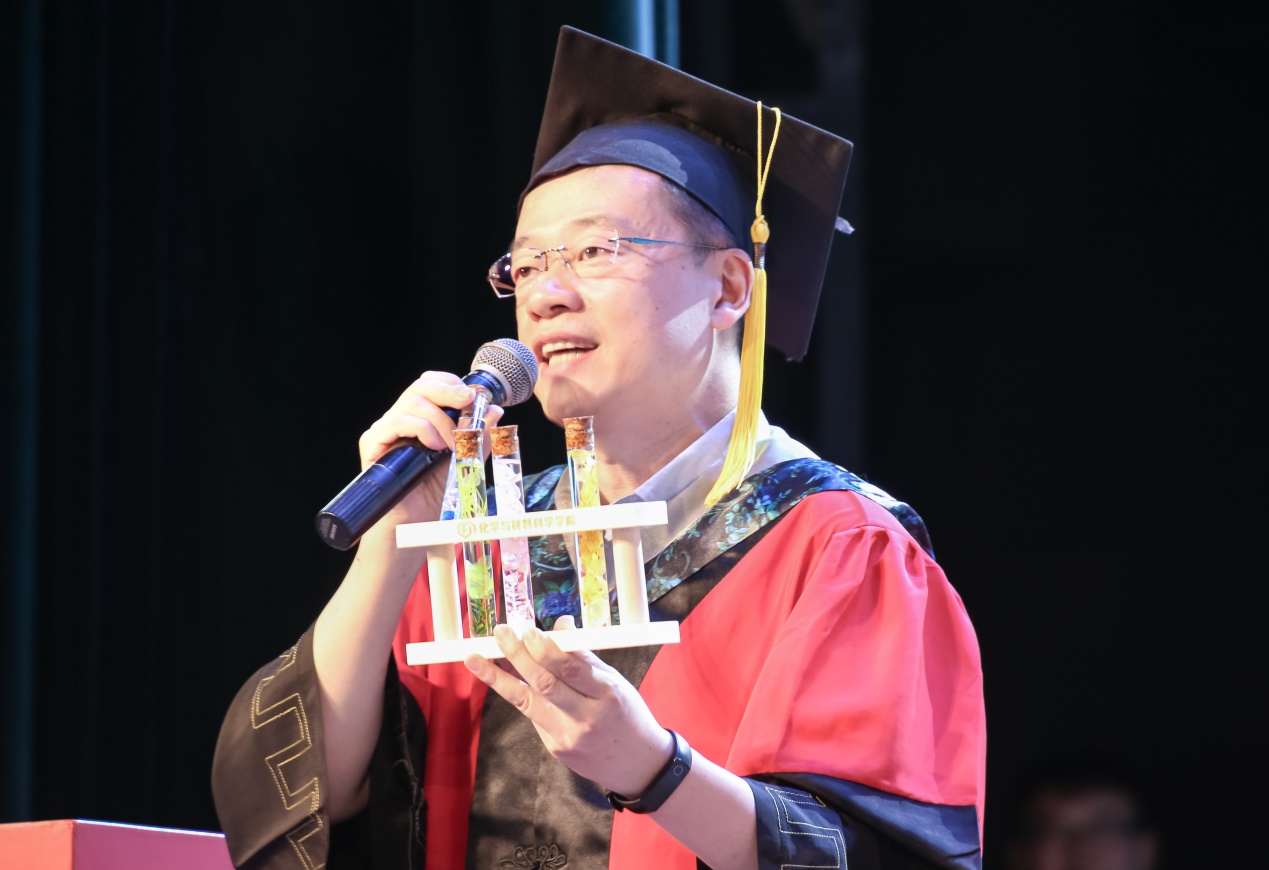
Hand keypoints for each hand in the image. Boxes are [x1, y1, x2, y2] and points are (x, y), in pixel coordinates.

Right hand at [356, 371, 503, 542]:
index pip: (431, 383)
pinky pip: (395, 422)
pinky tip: (434, 447)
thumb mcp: (465, 463)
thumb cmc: (433, 497)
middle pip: (421, 385)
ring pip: (412, 401)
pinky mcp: (372, 444)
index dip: (451, 383)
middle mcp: (400, 420)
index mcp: (421, 419)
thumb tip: (494, 409)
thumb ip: (478, 438)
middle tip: (468, 402)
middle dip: (449, 390)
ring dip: (440, 419)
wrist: (413, 527)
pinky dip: (421, 428)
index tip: (473, 397)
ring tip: (451, 444)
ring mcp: (385, 431)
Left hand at [465, 617, 673, 796]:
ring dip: (497, 677)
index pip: (572, 669)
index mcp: (607, 695)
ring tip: (475, 657)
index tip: (528, 630)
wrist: (638, 765)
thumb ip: (584, 657)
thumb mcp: (615, 682)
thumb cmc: (627, 714)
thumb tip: (558, 627)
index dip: (547, 650)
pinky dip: (517, 693)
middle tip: (501, 633)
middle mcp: (586, 717)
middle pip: (545, 684)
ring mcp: (567, 736)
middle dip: (518, 655)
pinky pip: (533, 715)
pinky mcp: (555, 748)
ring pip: (526, 702)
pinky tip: (501, 676)